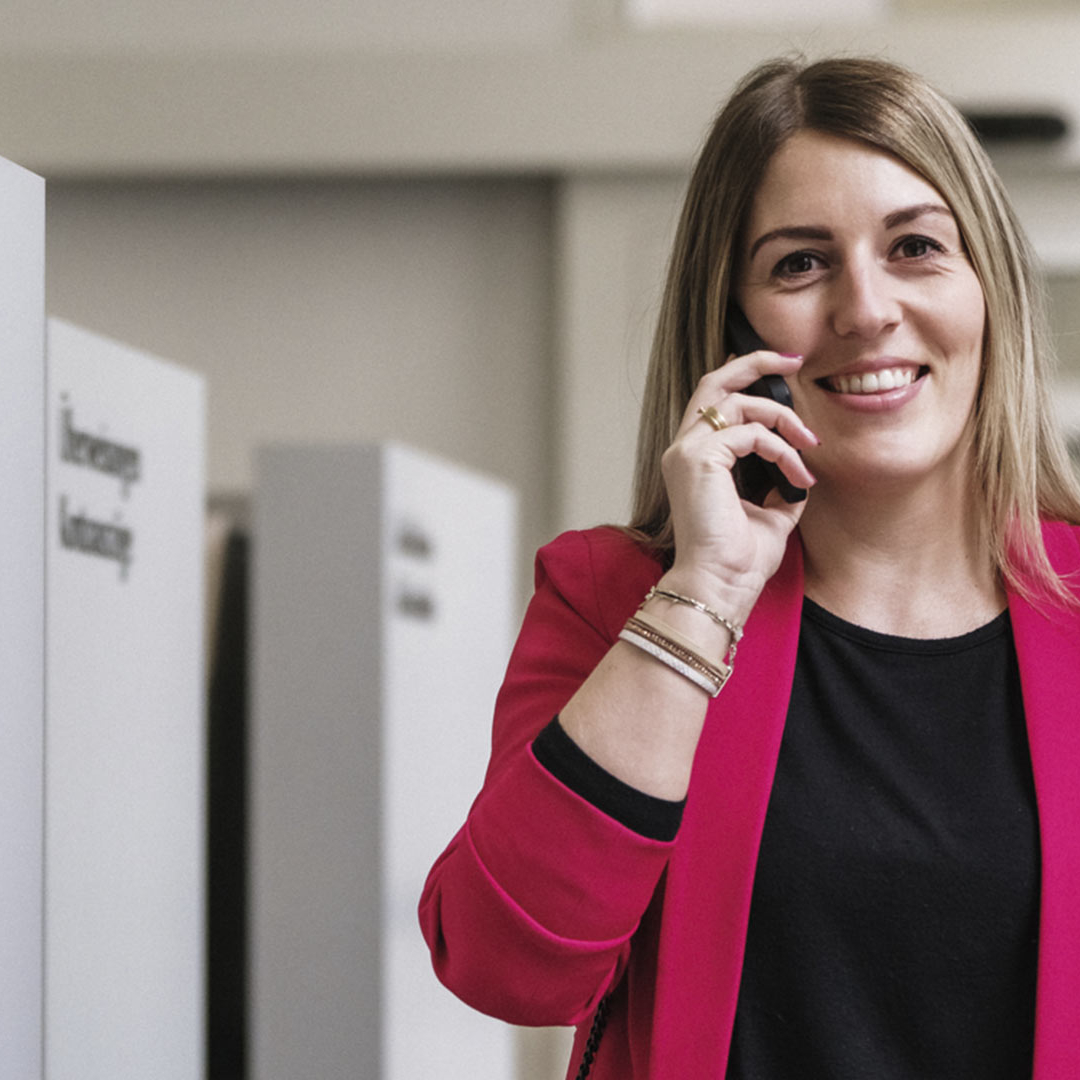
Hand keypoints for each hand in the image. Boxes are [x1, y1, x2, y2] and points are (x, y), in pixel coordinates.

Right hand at [659, 350, 818, 618]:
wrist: (721, 585)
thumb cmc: (738, 560)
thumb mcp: (769, 513)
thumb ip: (779, 483)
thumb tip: (801, 469)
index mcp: (694, 458)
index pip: (715, 401)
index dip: (748, 379)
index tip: (788, 374)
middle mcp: (683, 449)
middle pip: (714, 382)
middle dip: (756, 362)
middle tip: (795, 360)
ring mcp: (686, 451)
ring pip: (738, 403)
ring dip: (783, 419)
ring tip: (809, 446)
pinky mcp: (698, 459)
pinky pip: (751, 433)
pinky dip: (781, 448)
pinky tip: (797, 473)